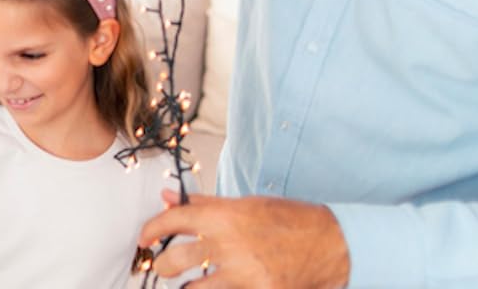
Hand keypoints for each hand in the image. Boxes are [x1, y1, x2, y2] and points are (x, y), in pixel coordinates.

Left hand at [141, 189, 350, 287]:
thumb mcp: (246, 204)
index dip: (151, 230)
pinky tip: (217, 286)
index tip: (144, 237)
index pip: (172, 221)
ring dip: (187, 287)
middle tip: (164, 265)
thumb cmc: (289, 220)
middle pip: (173, 262)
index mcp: (224, 218)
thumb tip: (168, 197)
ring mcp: (244, 274)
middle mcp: (229, 246)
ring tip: (189, 283)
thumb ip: (205, 204)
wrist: (332, 244)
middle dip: (162, 266)